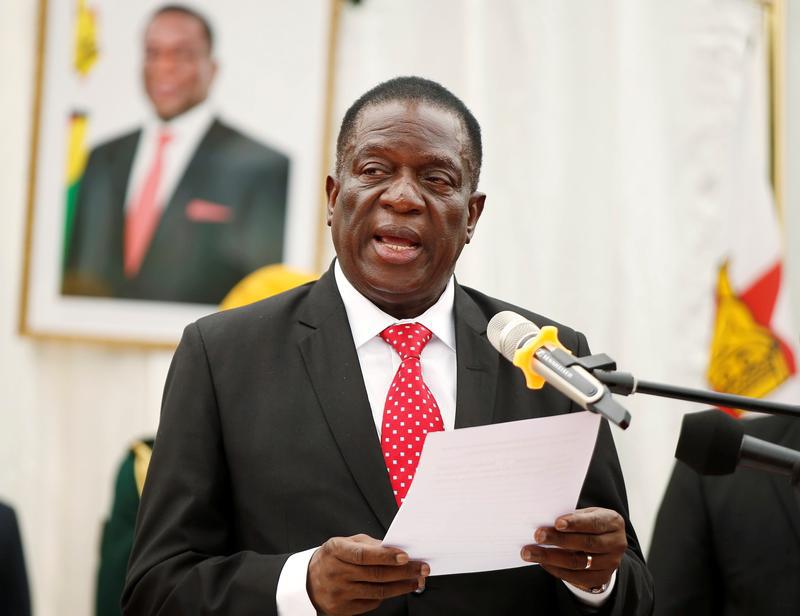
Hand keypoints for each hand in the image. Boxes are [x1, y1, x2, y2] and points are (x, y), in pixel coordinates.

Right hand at [307, 534, 428, 614]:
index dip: (386, 556)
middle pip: (375, 574)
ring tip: (416, 580)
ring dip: (401, 586)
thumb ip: (370, 545)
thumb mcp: (346, 543)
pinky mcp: (342, 609)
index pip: (364, 555)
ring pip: (377, 591)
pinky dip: (386, 595)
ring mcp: (338, 593)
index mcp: (336, 551)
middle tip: (422, 568)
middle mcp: (336, 573)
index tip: (406, 556)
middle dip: (403, 571)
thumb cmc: (333, 557)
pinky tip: (396, 588)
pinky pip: (371, 602)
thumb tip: (396, 549)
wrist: (309, 580)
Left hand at [520, 507, 625, 591]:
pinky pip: (577, 577)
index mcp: (613, 522)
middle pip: (586, 544)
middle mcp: (617, 543)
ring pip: (579, 562)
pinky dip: (557, 570)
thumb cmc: (589, 523)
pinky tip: (543, 562)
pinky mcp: (602, 578)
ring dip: (551, 557)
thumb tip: (544, 518)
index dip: (576, 523)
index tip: (556, 523)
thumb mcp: (587, 514)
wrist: (606, 542)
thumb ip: (572, 517)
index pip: (594, 523)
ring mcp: (611, 563)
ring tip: (530, 552)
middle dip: (558, 540)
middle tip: (537, 536)